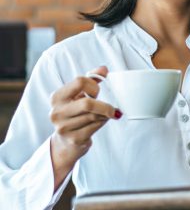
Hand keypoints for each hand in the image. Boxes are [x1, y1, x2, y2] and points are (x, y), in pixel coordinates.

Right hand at [49, 66, 119, 188]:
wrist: (66, 141)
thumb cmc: (75, 112)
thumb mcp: (79, 94)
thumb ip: (91, 79)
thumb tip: (104, 69)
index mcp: (57, 97)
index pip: (79, 81)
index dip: (93, 85)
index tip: (97, 92)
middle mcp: (56, 112)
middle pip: (88, 103)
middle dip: (104, 105)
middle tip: (112, 107)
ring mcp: (64, 127)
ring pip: (94, 116)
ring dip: (105, 114)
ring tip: (105, 114)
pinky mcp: (74, 139)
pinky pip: (95, 127)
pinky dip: (103, 122)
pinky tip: (101, 121)